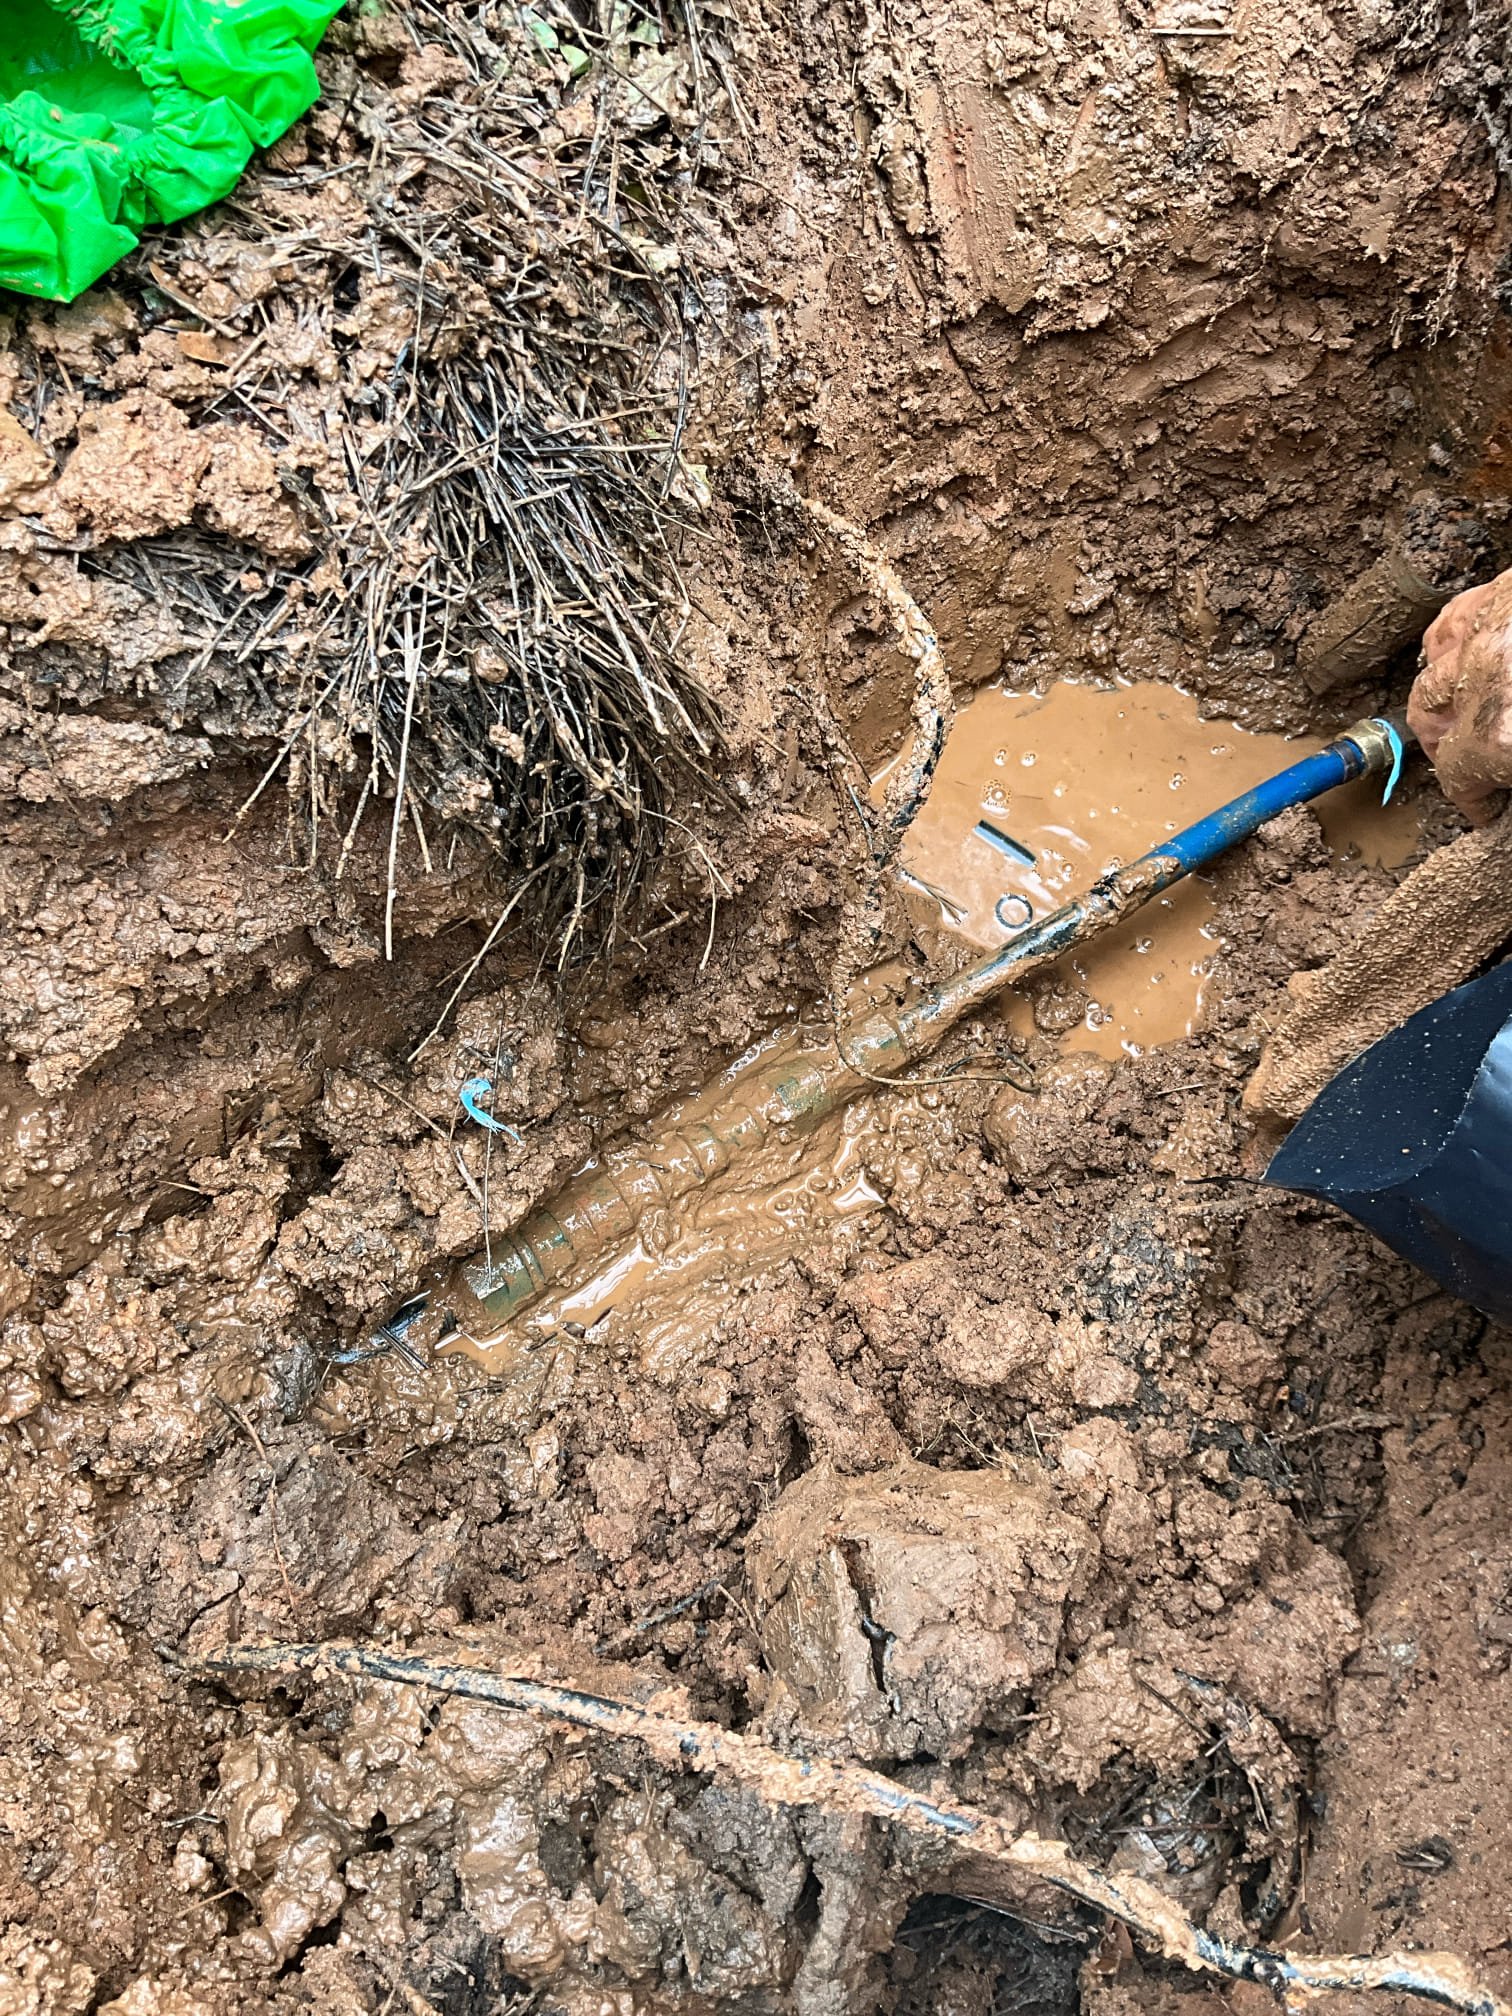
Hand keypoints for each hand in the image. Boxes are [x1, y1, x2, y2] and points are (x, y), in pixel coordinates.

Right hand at [1407, 569, 1511, 824]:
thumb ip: (1506, 753)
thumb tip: (1501, 784)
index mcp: (1499, 737)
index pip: (1459, 778)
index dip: (1471, 801)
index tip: (1483, 811)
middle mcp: (1481, 681)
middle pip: (1432, 720)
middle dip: (1445, 745)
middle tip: (1469, 762)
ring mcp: (1490, 629)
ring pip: (1434, 667)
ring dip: (1441, 694)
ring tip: (1461, 710)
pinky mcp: (1503, 590)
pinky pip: (1454, 617)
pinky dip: (1450, 640)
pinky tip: (1465, 653)